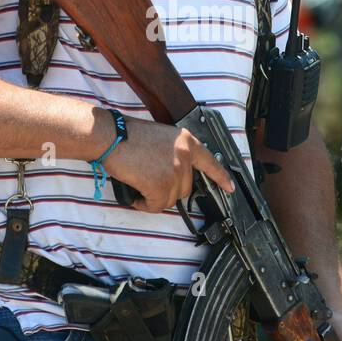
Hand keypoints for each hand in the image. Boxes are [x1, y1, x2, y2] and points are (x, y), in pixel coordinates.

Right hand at [103, 116, 233, 212]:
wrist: (111, 136)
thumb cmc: (128, 135)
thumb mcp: (162, 137)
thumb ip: (174, 152)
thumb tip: (176, 173)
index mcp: (186, 141)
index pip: (210, 162)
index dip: (221, 177)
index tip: (230, 188)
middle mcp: (184, 156)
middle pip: (185, 187)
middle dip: (168, 189)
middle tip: (149, 181)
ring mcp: (174, 171)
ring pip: (170, 198)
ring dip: (154, 198)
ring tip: (139, 185)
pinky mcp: (160, 185)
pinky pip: (156, 205)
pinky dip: (144, 205)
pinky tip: (135, 195)